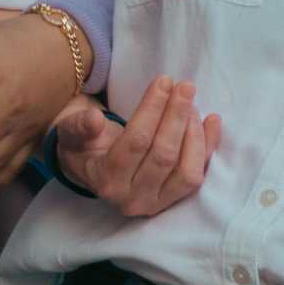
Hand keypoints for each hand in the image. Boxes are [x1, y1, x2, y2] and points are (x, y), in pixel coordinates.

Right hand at [54, 77, 220, 216]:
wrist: (91, 167)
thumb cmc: (83, 143)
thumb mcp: (71, 131)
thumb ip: (79, 126)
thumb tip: (94, 119)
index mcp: (105, 180)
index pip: (136, 142)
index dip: (152, 110)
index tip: (164, 81)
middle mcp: (132, 199)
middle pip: (164, 156)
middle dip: (177, 117)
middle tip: (185, 86)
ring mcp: (157, 204)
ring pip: (187, 171)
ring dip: (194, 133)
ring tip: (191, 103)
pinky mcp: (175, 201)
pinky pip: (198, 176)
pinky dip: (209, 147)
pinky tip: (212, 120)